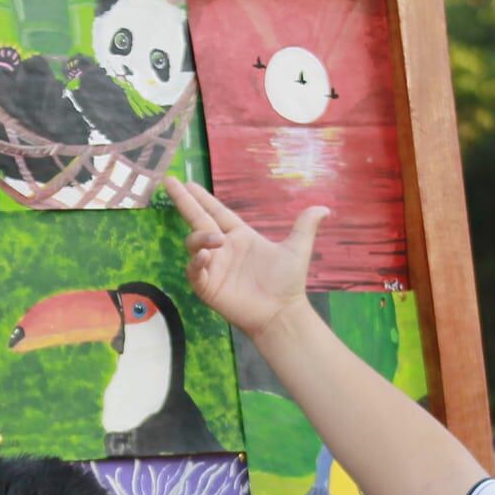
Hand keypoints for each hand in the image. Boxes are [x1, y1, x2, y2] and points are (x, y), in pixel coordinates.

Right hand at [164, 177, 325, 337]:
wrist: (281, 312)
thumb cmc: (287, 282)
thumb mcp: (297, 249)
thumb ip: (305, 226)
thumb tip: (324, 208)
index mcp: (240, 236)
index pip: (216, 212)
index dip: (202, 198)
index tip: (188, 182)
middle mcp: (223, 248)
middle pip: (197, 220)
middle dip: (184, 201)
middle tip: (169, 181)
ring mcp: (213, 267)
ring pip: (194, 243)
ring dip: (199, 238)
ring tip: (216, 240)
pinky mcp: (208, 286)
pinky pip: (194, 270)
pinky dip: (196, 262)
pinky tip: (205, 257)